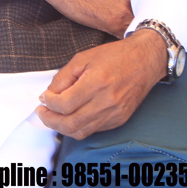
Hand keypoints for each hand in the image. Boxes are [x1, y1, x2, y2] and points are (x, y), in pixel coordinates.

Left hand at [36, 29, 166, 139]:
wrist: (144, 60)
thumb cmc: (113, 56)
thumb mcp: (82, 58)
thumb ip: (63, 78)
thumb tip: (47, 96)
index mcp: (96, 83)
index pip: (64, 104)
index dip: (48, 103)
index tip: (43, 98)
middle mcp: (106, 102)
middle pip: (70, 123)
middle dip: (50, 120)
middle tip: (42, 112)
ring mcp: (114, 114)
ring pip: (81, 132)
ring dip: (62, 127)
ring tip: (53, 117)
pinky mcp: (120, 120)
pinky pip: (94, 130)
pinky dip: (78, 126)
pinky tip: (71, 116)